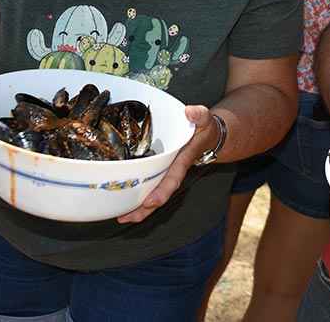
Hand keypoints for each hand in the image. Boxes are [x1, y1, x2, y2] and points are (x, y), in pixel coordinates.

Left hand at [117, 105, 213, 223]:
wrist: (208, 137)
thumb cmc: (204, 129)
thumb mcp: (205, 119)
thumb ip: (200, 115)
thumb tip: (190, 112)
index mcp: (182, 161)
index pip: (172, 179)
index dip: (162, 191)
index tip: (151, 202)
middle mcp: (173, 171)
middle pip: (159, 194)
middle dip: (144, 208)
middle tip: (126, 217)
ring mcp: (166, 174)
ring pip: (152, 195)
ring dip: (138, 208)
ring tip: (120, 217)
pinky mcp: (159, 172)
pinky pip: (149, 187)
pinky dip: (137, 198)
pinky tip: (122, 204)